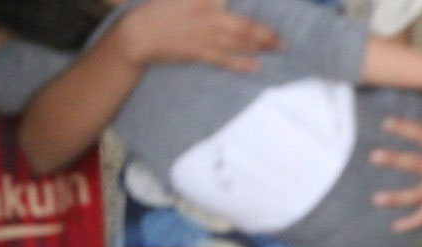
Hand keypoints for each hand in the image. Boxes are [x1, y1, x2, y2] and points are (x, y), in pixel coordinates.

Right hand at [118, 0, 282, 71]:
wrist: (139, 32)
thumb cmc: (162, 9)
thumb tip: (224, 2)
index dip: (253, 3)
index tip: (275, 6)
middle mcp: (208, 14)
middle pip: (244, 24)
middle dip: (266, 33)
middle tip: (283, 40)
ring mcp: (205, 34)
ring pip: (239, 42)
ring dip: (260, 46)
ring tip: (277, 49)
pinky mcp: (199, 52)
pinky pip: (224, 59)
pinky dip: (241, 63)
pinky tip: (256, 66)